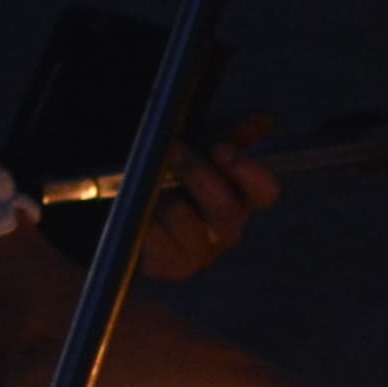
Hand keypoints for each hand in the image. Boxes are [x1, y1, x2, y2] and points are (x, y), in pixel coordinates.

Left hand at [125, 113, 283, 284]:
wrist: (124, 208)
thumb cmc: (169, 177)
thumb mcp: (197, 147)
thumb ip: (229, 133)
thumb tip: (263, 119)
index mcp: (240, 200)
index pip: (264, 192)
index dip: (247, 171)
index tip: (220, 148)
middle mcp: (225, 231)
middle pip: (226, 210)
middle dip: (199, 176)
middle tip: (175, 150)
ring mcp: (198, 253)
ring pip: (186, 220)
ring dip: (164, 194)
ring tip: (149, 179)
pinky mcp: (169, 267)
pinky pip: (155, 236)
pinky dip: (143, 214)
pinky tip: (138, 205)